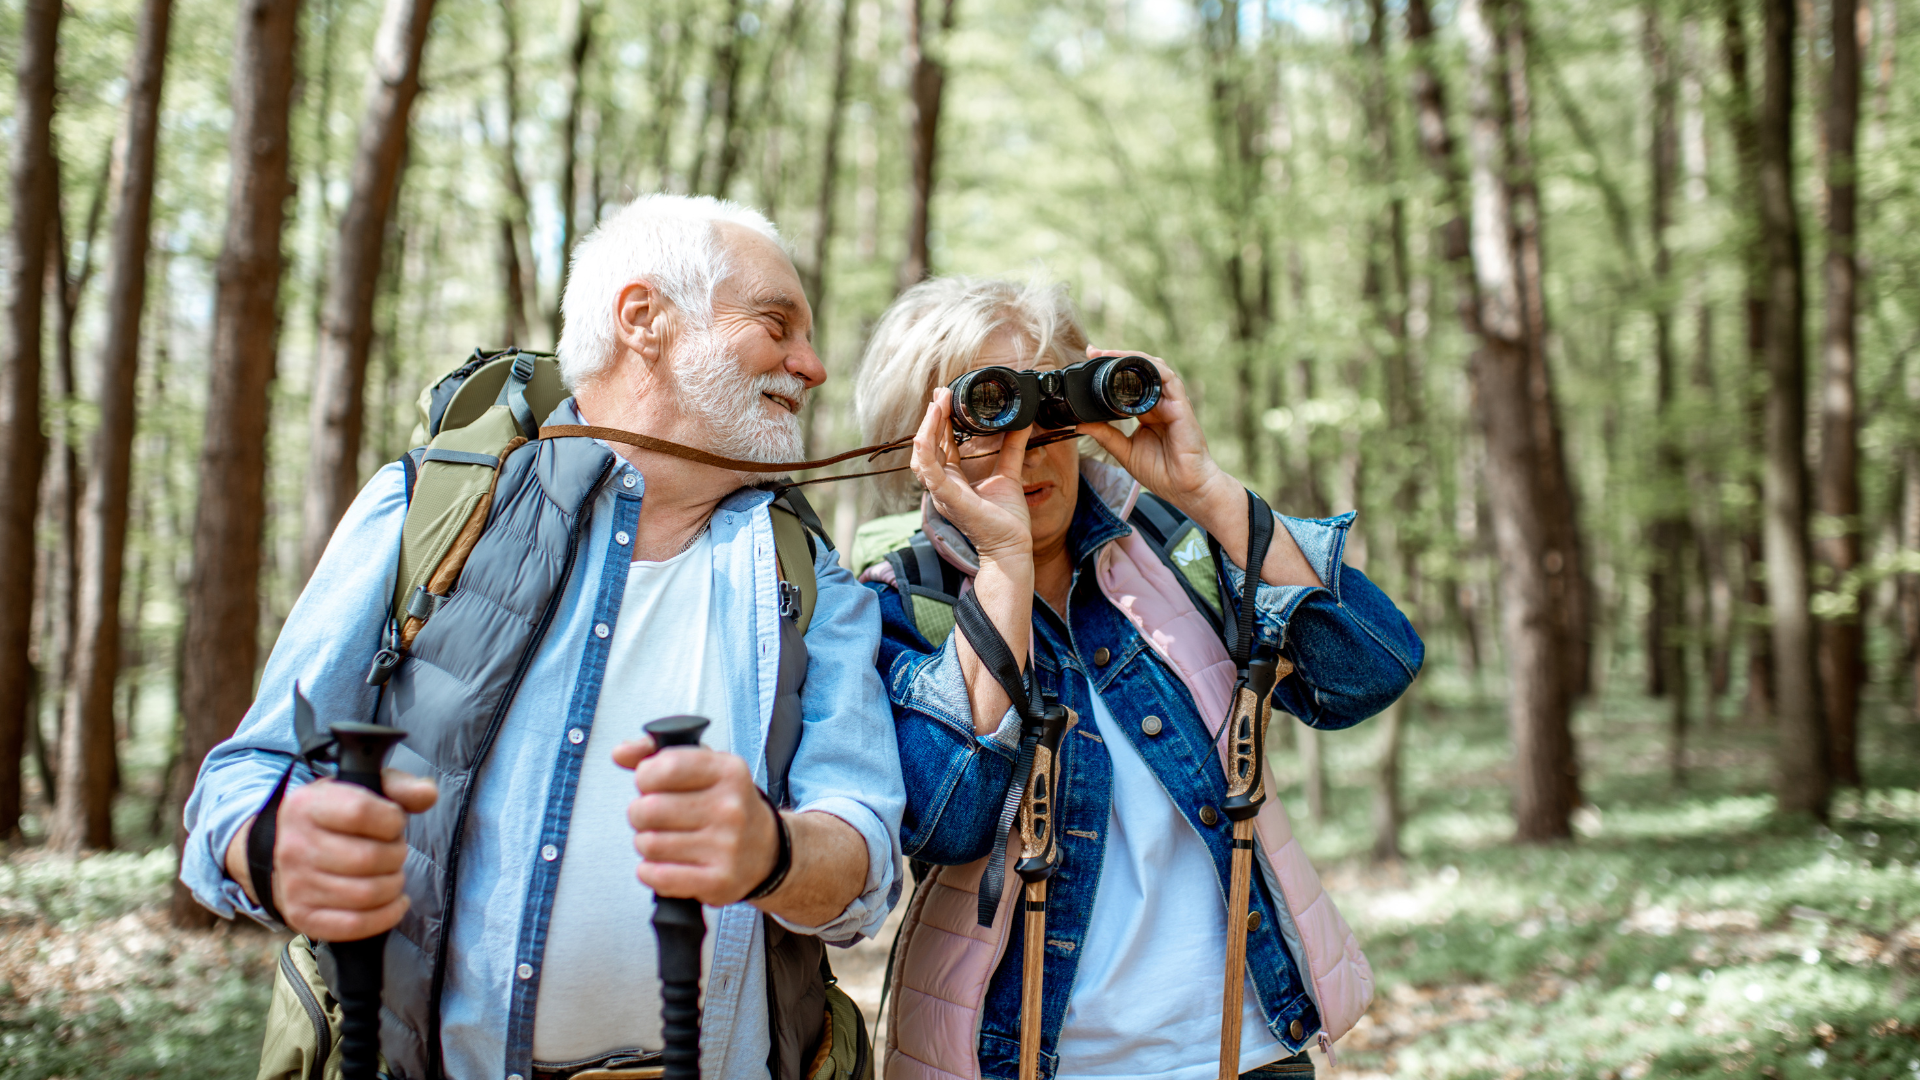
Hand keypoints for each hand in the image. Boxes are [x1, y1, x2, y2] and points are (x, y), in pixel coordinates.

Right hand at [227, 769, 438, 940]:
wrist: (292, 849)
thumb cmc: (338, 817)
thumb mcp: (364, 788)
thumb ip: (400, 787)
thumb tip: (427, 794)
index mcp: (306, 806)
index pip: (360, 812)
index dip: (391, 820)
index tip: (393, 823)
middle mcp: (294, 846)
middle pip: (368, 858)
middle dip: (396, 855)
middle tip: (395, 852)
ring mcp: (295, 884)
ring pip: (366, 894)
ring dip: (393, 885)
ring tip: (392, 874)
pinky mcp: (302, 916)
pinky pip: (354, 925)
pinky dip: (386, 916)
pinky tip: (394, 902)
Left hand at [613, 735, 781, 905]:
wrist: (766, 851)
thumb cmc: (726, 806)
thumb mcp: (704, 767)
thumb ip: (657, 753)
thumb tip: (620, 753)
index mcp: (728, 772)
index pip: (664, 767)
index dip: (645, 777)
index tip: (651, 784)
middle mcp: (731, 808)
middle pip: (648, 809)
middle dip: (639, 814)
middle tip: (653, 817)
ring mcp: (726, 847)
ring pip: (649, 844)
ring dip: (645, 843)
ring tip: (662, 840)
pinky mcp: (718, 881)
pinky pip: (658, 876)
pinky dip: (649, 871)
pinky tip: (663, 864)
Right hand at [911, 388, 1034, 561]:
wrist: (1012, 547)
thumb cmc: (1006, 519)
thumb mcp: (1008, 473)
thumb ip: (1012, 447)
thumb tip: (1023, 422)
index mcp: (953, 480)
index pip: (939, 444)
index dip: (940, 420)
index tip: (946, 397)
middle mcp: (942, 485)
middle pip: (927, 445)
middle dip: (931, 418)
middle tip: (940, 394)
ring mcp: (941, 492)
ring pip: (922, 455)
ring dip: (926, 428)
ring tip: (937, 404)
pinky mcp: (947, 498)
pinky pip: (929, 471)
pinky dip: (925, 450)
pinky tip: (927, 433)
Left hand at [1078, 347, 1320, 587]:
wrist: (1186, 488)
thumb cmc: (1162, 473)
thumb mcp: (1124, 452)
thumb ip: (1105, 435)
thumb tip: (1079, 422)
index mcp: (1147, 412)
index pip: (1129, 384)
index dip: (1111, 371)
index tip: (1090, 361)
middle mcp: (1159, 403)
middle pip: (1140, 370)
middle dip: (1117, 357)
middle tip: (1094, 351)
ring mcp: (1171, 403)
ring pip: (1154, 368)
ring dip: (1131, 358)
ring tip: (1109, 354)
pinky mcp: (1181, 405)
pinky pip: (1168, 378)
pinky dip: (1151, 368)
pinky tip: (1135, 365)